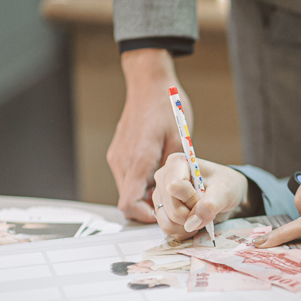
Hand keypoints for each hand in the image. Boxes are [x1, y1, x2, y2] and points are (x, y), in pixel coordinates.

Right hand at [108, 49, 191, 222]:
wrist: (148, 83)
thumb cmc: (167, 107)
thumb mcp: (182, 140)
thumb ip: (178, 170)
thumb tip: (184, 194)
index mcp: (139, 160)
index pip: (130, 204)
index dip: (146, 216)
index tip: (165, 214)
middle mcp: (122, 161)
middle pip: (128, 202)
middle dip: (148, 208)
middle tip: (172, 204)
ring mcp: (117, 157)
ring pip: (127, 191)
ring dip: (145, 196)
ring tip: (168, 188)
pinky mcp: (117, 152)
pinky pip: (126, 177)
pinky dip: (140, 183)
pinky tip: (159, 174)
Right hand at [152, 155, 248, 239]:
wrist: (225, 194)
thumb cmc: (226, 185)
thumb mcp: (225, 191)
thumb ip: (211, 204)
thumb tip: (192, 222)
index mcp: (176, 163)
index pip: (175, 187)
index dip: (192, 199)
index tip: (204, 197)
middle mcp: (163, 178)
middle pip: (171, 207)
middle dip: (192, 215)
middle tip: (205, 209)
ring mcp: (160, 196)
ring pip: (167, 222)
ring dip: (187, 226)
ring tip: (200, 217)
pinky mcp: (161, 211)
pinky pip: (167, 229)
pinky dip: (183, 231)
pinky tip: (194, 223)